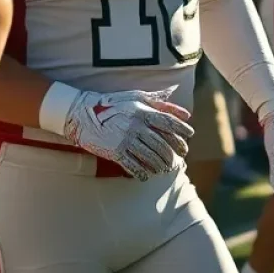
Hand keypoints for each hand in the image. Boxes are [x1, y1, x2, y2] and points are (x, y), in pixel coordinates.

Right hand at [63, 87, 193, 181]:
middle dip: (173, 153)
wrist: (84, 114)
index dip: (181, 129)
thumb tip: (180, 108)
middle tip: (179, 159)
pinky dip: (143, 172)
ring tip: (166, 169)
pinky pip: (134, 166)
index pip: (168, 121)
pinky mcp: (116, 152)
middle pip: (162, 143)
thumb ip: (158, 101)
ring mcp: (126, 139)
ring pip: (150, 157)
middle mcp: (136, 125)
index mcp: (142, 110)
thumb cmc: (112, 104)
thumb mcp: (135, 97)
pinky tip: (147, 175)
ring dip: (161, 166)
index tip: (190, 136)